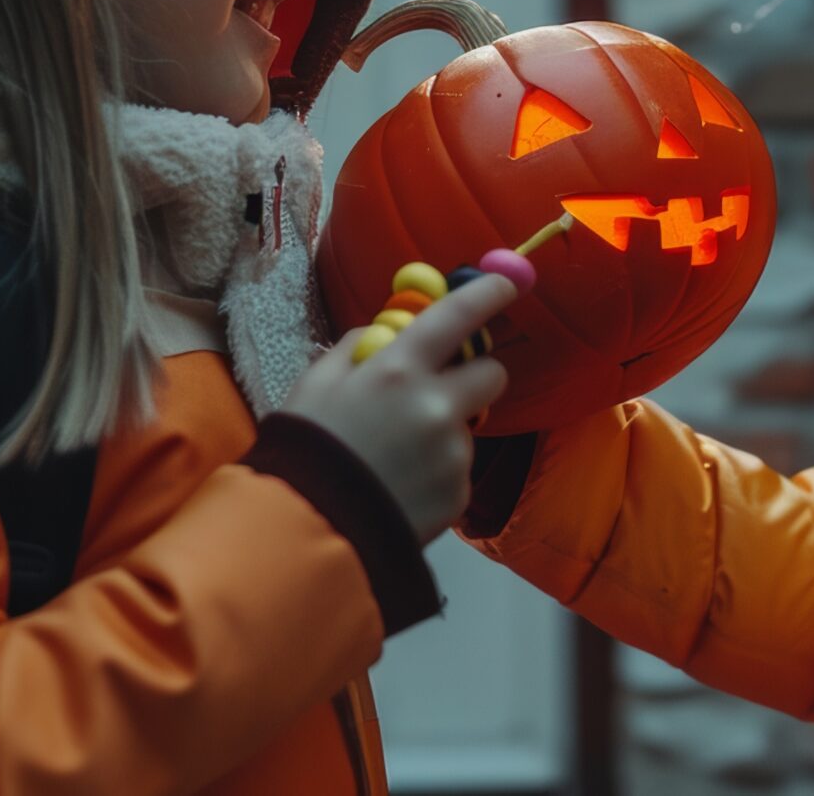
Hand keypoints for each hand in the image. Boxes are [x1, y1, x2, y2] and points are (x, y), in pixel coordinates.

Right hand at [283, 275, 514, 543]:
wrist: (309, 529)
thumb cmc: (304, 446)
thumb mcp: (316, 383)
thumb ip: (356, 347)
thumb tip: (387, 332)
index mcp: (400, 369)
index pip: (459, 316)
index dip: (488, 294)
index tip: (508, 284)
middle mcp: (437, 405)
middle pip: (492, 373)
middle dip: (475, 375)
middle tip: (445, 388)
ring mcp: (454, 452)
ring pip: (469, 426)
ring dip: (446, 430)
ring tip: (399, 456)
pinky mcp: (460, 492)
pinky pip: (459, 469)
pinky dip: (439, 472)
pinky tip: (403, 485)